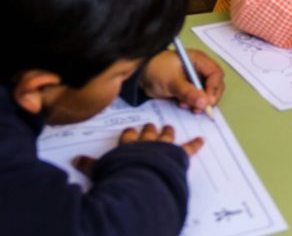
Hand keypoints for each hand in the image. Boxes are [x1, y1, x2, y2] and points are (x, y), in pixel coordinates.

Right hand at [73, 123, 203, 176]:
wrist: (141, 179)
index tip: (130, 129)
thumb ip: (88, 164)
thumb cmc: (120, 174)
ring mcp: (163, 147)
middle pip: (148, 132)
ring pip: (166, 136)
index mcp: (128, 144)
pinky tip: (201, 140)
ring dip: (168, 133)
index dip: (130, 133)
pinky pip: (188, 149)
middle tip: (151, 125)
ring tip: (168, 128)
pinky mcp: (177, 155)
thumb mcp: (100, 170)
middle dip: (149, 129)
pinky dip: (195, 144)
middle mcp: (146, 142)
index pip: (128, 135)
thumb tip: (75, 160)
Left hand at [139, 49, 224, 113]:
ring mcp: (194, 78)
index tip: (208, 101)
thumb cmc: (155, 70)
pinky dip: (193, 103)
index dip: (214, 87)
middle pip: (215, 83)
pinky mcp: (189, 87)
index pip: (215, 73)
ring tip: (189, 107)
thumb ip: (188, 92)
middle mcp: (199, 68)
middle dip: (209, 97)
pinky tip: (183, 104)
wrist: (138, 75)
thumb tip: (204, 103)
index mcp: (198, 60)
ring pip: (207, 92)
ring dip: (201, 101)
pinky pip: (198, 96)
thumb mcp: (171, 81)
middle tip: (202, 108)